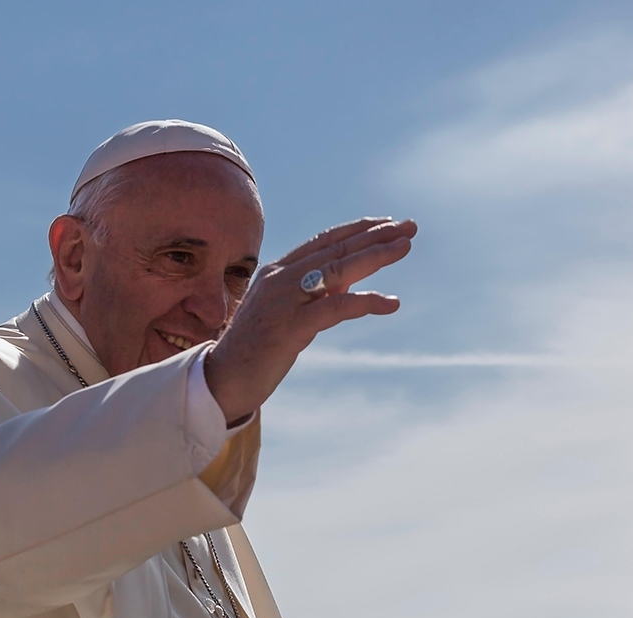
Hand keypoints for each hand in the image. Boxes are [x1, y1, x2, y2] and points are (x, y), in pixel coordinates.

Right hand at [205, 217, 416, 422]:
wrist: (222, 379)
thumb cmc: (255, 348)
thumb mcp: (286, 313)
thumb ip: (312, 294)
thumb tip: (347, 282)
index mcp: (275, 272)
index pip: (323, 241)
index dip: (357, 230)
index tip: (387, 223)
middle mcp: (278, 279)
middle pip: (335, 249)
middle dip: (375, 236)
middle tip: (410, 227)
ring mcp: (282, 302)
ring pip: (337, 270)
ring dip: (375, 257)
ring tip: (405, 247)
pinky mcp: (288, 329)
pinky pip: (335, 308)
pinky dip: (366, 302)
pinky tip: (390, 303)